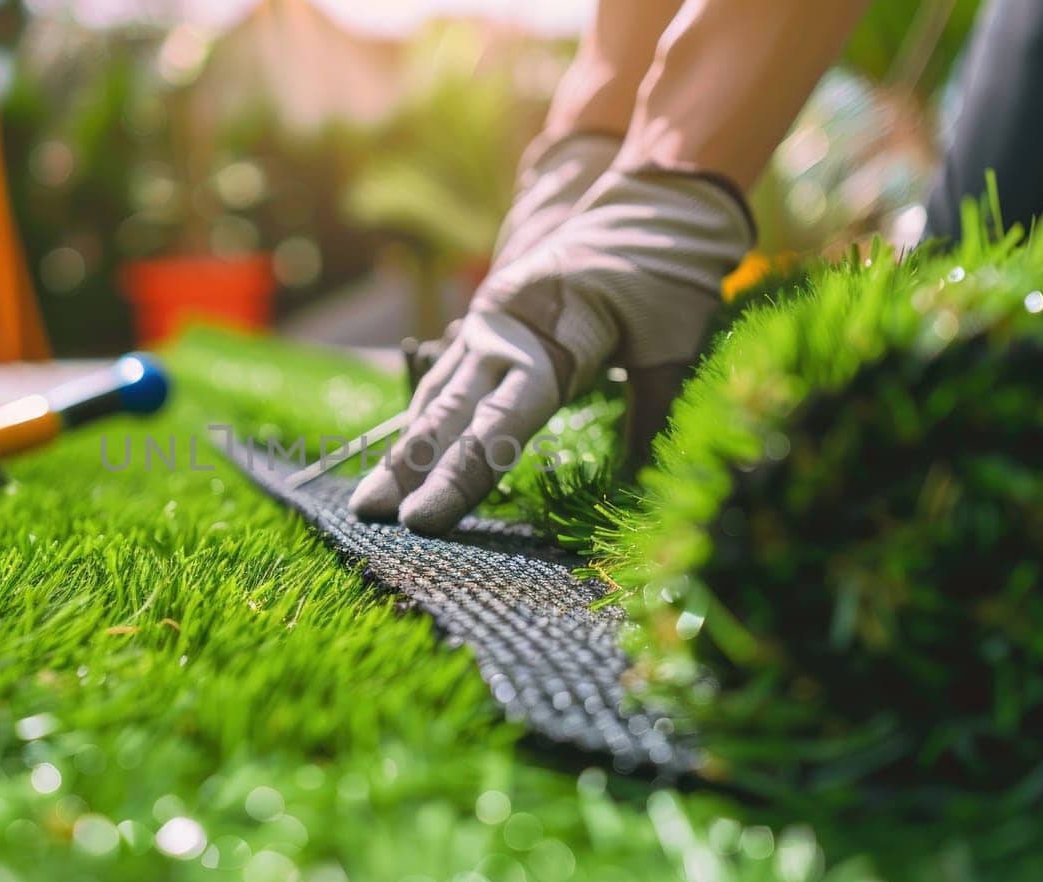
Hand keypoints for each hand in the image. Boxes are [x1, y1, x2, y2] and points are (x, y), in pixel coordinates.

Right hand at [350, 168, 751, 533]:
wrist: (651, 201)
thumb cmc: (668, 274)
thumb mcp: (676, 346)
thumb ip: (654, 421)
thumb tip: (646, 497)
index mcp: (549, 343)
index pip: (497, 428)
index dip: (458, 480)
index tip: (421, 520)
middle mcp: (504, 332)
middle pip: (448, 414)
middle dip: (405, 469)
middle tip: (367, 515)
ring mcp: (490, 323)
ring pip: (437, 394)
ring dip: (405, 447)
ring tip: (371, 497)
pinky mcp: (491, 320)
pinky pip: (448, 376)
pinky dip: (426, 417)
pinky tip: (405, 452)